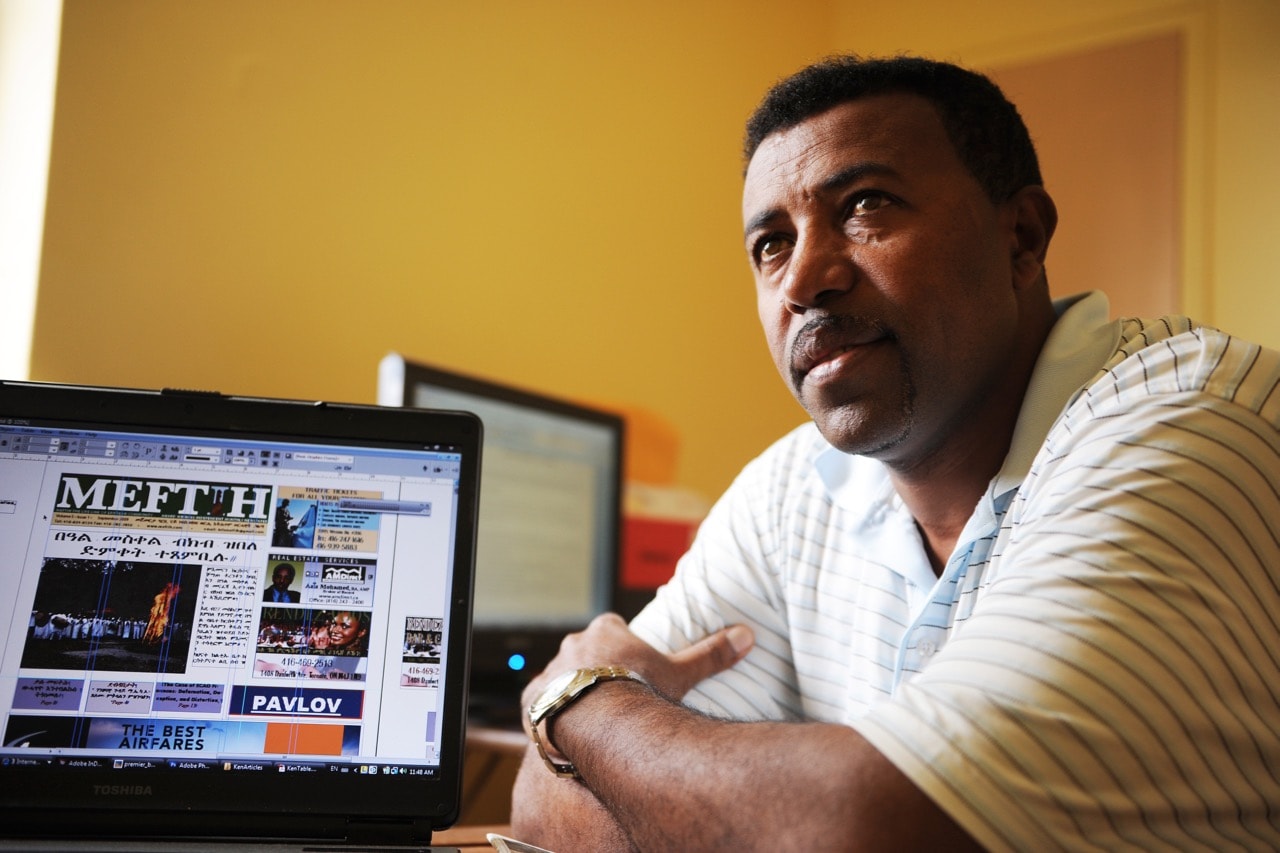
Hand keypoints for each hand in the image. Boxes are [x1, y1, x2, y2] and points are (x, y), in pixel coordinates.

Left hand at [520, 613, 753, 709]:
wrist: (594, 720)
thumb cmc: (637, 694)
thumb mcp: (679, 674)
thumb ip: (710, 655)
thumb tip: (747, 635)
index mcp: (605, 632)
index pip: (611, 628)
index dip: (622, 646)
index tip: (631, 665)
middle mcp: (571, 644)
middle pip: (584, 651)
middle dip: (595, 669)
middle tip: (613, 695)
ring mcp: (549, 669)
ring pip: (560, 677)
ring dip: (571, 691)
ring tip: (590, 718)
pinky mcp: (531, 697)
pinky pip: (539, 702)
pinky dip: (549, 713)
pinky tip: (565, 731)